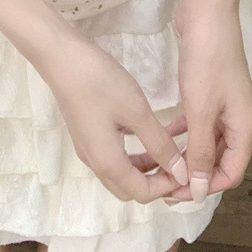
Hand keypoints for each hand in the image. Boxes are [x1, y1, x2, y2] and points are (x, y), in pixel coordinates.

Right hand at [43, 36, 191, 203]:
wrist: (61, 58)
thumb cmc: (100, 83)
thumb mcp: (136, 111)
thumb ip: (160, 144)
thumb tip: (182, 173)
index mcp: (108, 163)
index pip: (142, 193)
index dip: (168, 187)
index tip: (190, 169)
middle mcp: (96, 162)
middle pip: (130, 188)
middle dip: (158, 182)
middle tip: (180, 163)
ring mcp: (89, 147)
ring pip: (122, 172)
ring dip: (147, 167)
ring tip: (170, 148)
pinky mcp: (87, 132)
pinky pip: (114, 155)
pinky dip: (135, 152)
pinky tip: (148, 134)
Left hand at [157, 11, 251, 205]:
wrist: (207, 13)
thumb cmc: (207, 61)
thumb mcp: (201, 110)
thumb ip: (198, 152)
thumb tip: (196, 191)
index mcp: (245, 129)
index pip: (229, 174)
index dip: (203, 188)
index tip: (173, 193)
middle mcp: (240, 120)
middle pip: (218, 160)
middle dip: (193, 173)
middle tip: (161, 180)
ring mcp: (226, 104)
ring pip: (207, 141)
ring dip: (187, 153)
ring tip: (159, 163)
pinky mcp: (211, 90)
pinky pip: (200, 122)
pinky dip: (185, 131)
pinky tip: (167, 133)